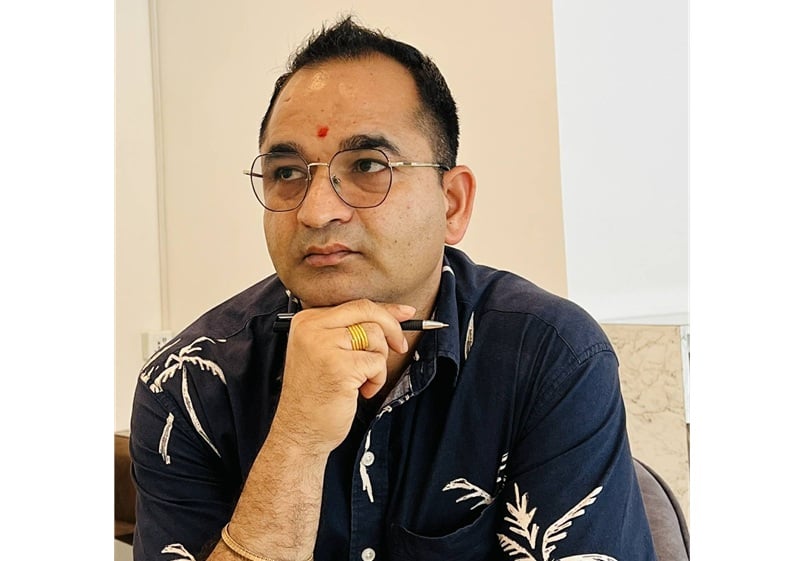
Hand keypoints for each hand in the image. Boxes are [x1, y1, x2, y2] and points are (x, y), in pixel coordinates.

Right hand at [272, 299, 415, 454]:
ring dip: (378, 362)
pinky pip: (377, 362)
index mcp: (306, 321)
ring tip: (362, 380)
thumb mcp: (326, 353)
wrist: (300, 431)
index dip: (385, 310)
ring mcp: (324, 346)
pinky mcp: (339, 366)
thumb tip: (397, 314)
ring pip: (375, 336)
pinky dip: (376, 379)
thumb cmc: (316, 395)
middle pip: (367, 311)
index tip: (405, 313)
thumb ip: (351, 331)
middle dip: (392, 328)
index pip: (354, 305)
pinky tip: (360, 391)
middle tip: (399, 346)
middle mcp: (312, 328)